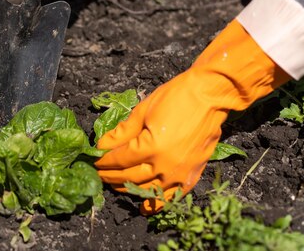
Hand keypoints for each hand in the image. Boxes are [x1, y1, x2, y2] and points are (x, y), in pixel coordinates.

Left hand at [95, 20, 290, 213]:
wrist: (210, 96)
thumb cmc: (176, 97)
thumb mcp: (143, 111)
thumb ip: (122, 132)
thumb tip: (102, 145)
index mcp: (152, 146)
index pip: (120, 159)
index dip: (104, 161)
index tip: (94, 161)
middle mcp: (166, 165)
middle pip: (130, 176)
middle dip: (111, 176)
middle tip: (99, 174)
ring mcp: (180, 173)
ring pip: (147, 189)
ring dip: (128, 188)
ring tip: (115, 185)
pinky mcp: (192, 176)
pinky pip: (172, 196)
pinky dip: (156, 203)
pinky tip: (143, 206)